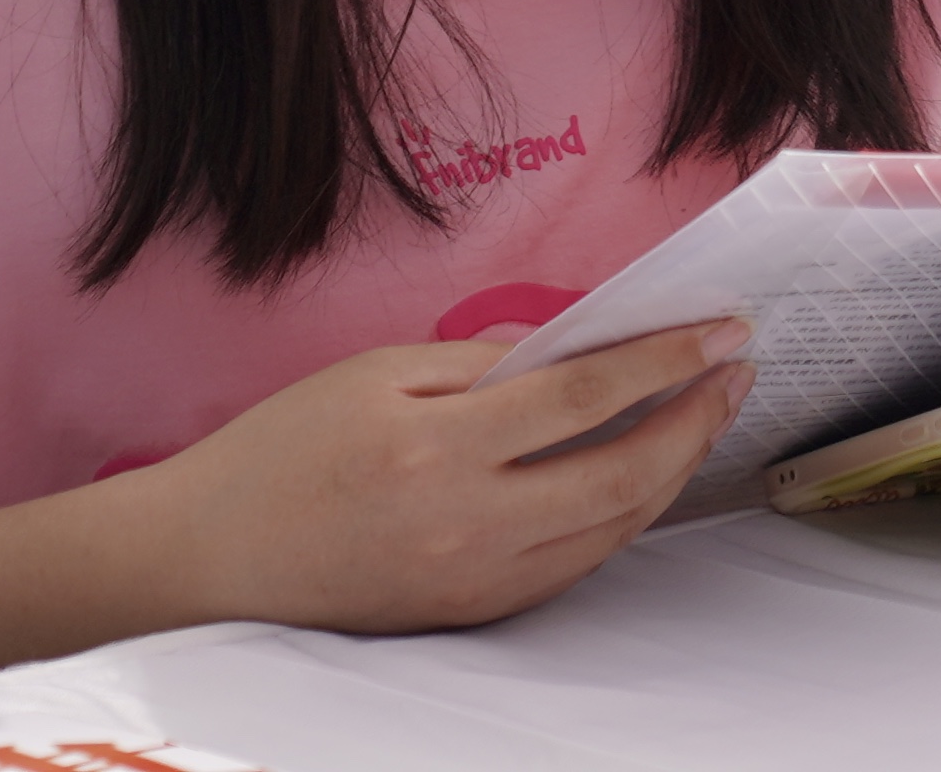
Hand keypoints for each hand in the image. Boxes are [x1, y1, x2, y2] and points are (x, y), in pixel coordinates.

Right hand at [143, 318, 752, 633]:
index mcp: (440, 448)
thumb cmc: (279, 452)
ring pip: (611, 527)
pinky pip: (573, 566)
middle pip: (622, 473)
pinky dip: (622, 519)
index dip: (669, 358)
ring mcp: (473, 579)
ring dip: (673, 470)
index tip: (723, 327)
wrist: (204, 560)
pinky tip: (642, 478)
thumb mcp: (373, 375)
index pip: (588, 395)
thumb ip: (480, 363)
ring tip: (704, 416)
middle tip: (736, 371)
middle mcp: (468, 523)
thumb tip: (571, 348)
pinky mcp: (469, 612)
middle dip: (696, 418)